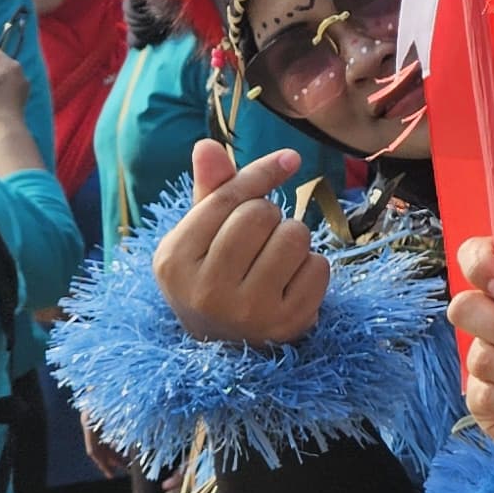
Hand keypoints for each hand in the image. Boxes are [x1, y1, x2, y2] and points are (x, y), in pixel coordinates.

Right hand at [150, 139, 322, 346]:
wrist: (227, 347)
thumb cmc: (214, 276)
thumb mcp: (200, 236)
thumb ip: (210, 191)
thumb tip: (206, 145)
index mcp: (174, 260)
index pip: (226, 199)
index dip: (261, 174)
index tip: (289, 159)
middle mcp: (205, 289)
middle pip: (262, 214)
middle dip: (271, 216)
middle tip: (261, 239)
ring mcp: (247, 311)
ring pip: (295, 236)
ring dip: (294, 239)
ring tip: (275, 260)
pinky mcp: (286, 324)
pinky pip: (319, 266)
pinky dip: (313, 266)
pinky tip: (291, 283)